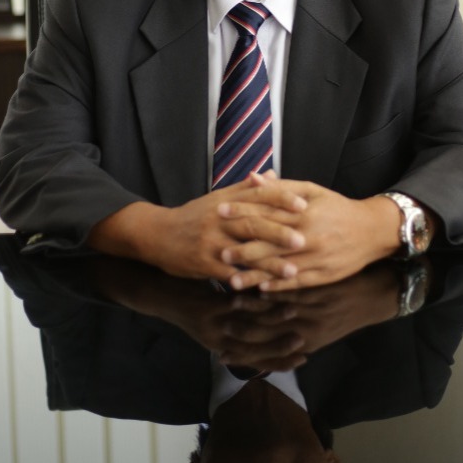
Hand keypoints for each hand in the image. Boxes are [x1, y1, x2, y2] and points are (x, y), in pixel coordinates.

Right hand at [87, 175, 309, 284]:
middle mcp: (220, 218)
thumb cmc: (193, 216)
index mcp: (226, 200)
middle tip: (304, 240)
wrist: (158, 234)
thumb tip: (273, 174)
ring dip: (269, 262)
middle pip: (253, 222)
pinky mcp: (204, 263)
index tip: (303, 204)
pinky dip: (247, 280)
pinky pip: (229, 272)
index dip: (281, 198)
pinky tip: (264, 288)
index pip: (257, 195)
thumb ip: (246, 188)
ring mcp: (211, 241)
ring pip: (244, 250)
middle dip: (280, 232)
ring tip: (292, 270)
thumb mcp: (217, 198)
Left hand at [217, 174, 402, 290]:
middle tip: (219, 251)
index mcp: (303, 213)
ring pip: (279, 267)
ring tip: (232, 279)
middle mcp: (307, 237)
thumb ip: (281, 187)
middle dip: (242, 248)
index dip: (241, 212)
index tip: (220, 213)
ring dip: (254, 274)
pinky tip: (261, 289)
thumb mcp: (311, 190)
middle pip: (269, 243)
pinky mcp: (322, 275)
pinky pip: (295, 283)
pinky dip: (277, 286)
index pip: (266, 211)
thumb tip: (253, 178)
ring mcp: (314, 258)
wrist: (371, 230)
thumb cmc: (337, 208)